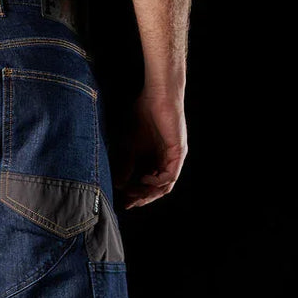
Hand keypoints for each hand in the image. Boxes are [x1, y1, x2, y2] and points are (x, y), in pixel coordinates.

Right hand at [112, 88, 187, 209]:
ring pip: (165, 187)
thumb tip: (119, 185)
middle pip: (157, 190)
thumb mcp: (128, 145)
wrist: (156, 95)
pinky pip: (170, 176)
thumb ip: (126, 165)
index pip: (149, 186)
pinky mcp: (178, 153)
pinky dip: (157, 182)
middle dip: (142, 198)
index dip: (136, 196)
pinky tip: (143, 178)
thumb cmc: (143, 114)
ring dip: (148, 193)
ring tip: (133, 193)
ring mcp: (174, 158)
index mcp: (156, 160)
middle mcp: (167, 162)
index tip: (123, 202)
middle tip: (127, 202)